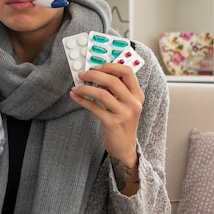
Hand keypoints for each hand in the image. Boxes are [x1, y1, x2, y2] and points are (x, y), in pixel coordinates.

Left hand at [69, 63, 144, 193]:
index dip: (111, 66)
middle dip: (94, 75)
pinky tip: (75, 97)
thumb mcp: (126, 104)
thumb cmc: (122, 123)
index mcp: (138, 95)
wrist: (125, 148)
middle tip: (82, 74)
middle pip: (113, 81)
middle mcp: (133, 103)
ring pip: (102, 94)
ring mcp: (124, 114)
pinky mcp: (113, 124)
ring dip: (86, 88)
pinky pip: (95, 107)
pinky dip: (82, 100)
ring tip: (77, 87)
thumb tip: (97, 74)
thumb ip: (117, 90)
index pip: (128, 72)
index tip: (97, 66)